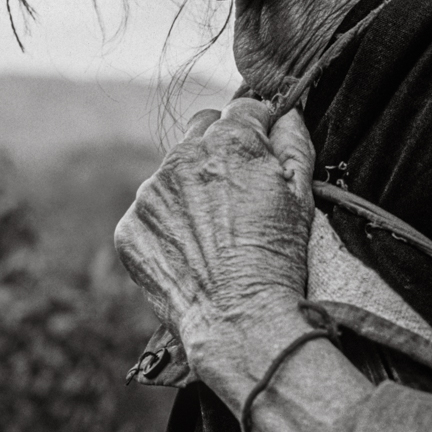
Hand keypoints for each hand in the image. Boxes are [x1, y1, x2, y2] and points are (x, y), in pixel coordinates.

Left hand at [114, 99, 314, 370]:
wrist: (240, 322)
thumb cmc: (280, 257)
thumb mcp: (302, 193)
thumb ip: (292, 140)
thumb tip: (285, 112)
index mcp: (229, 141)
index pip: (242, 108)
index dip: (257, 128)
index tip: (263, 150)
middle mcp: (182, 156)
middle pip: (202, 129)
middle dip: (219, 147)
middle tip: (237, 189)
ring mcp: (150, 192)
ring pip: (173, 170)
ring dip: (190, 186)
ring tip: (215, 231)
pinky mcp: (129, 226)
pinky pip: (150, 211)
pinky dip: (167, 223)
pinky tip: (190, 251)